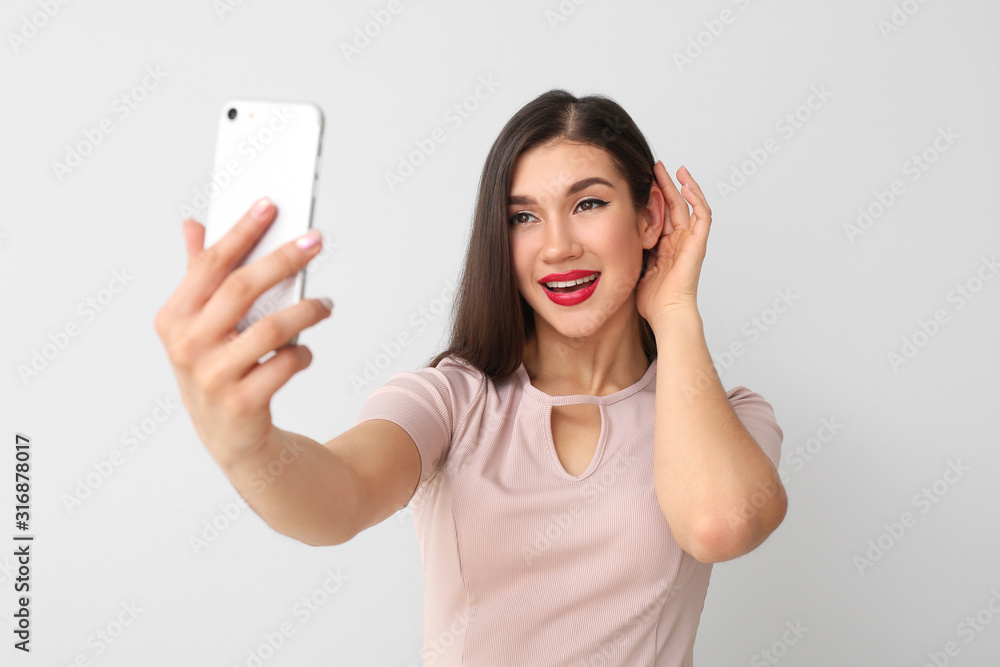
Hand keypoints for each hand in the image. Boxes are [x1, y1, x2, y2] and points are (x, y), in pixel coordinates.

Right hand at [154, 198, 331, 468]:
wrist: (228, 437)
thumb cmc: (216, 367)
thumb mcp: (198, 324)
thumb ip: (197, 275)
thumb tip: (193, 225)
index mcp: (172, 318)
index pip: (210, 264)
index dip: (242, 231)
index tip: (271, 204)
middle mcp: (187, 346)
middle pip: (242, 288)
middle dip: (283, 258)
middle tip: (315, 240)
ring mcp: (212, 376)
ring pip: (272, 327)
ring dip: (308, 310)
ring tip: (326, 305)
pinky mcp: (242, 403)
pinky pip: (285, 363)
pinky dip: (302, 353)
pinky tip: (304, 351)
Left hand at [636, 162, 711, 323]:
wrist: (666, 313)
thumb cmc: (652, 300)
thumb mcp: (633, 268)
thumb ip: (628, 252)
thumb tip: (605, 242)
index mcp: (664, 247)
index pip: (660, 215)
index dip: (653, 198)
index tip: (640, 182)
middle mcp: (679, 241)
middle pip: (674, 205)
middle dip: (665, 185)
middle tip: (654, 167)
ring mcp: (690, 241)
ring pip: (689, 205)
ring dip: (681, 186)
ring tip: (671, 169)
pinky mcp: (699, 243)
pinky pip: (702, 215)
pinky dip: (696, 198)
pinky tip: (685, 184)